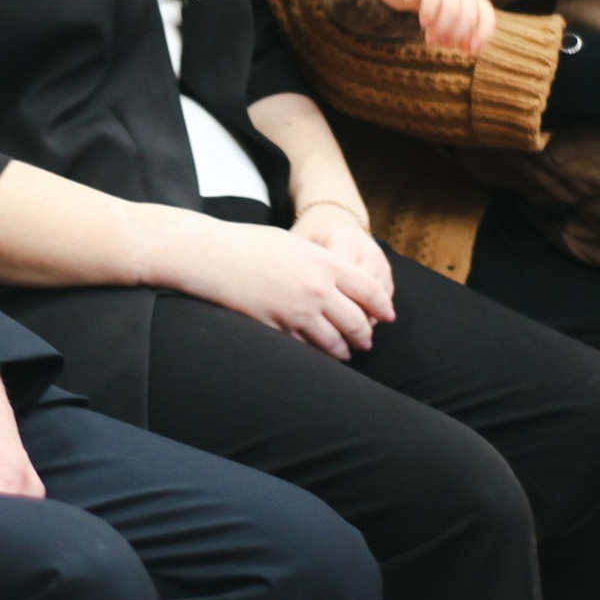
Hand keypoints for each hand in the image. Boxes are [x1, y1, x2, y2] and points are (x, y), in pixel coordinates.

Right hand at [173, 213, 388, 358]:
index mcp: (325, 263)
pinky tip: (316, 356)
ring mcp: (297, 312)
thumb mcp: (295, 243)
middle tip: (368, 341)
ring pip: (333, 341)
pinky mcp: (276, 329)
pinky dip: (314, 354)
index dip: (382, 306)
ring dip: (343, 350)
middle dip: (365, 334)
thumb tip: (339, 280)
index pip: (369, 289)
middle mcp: (317, 290)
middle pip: (356, 320)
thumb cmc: (249, 244)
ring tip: (346, 354)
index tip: (387, 315)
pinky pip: (304, 348)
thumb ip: (320, 262)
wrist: (212, 256)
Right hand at [376, 0, 495, 55]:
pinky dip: (429, 14)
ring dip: (441, 30)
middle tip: (442, 45)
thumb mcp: (452, 21)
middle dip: (456, 35)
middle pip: (468, 16)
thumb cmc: (435, 7)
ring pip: (451, 10)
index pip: (487, 15)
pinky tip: (424, 24)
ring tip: (431, 39)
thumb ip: (463, 34)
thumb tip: (471, 49)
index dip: (482, 34)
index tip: (471, 50)